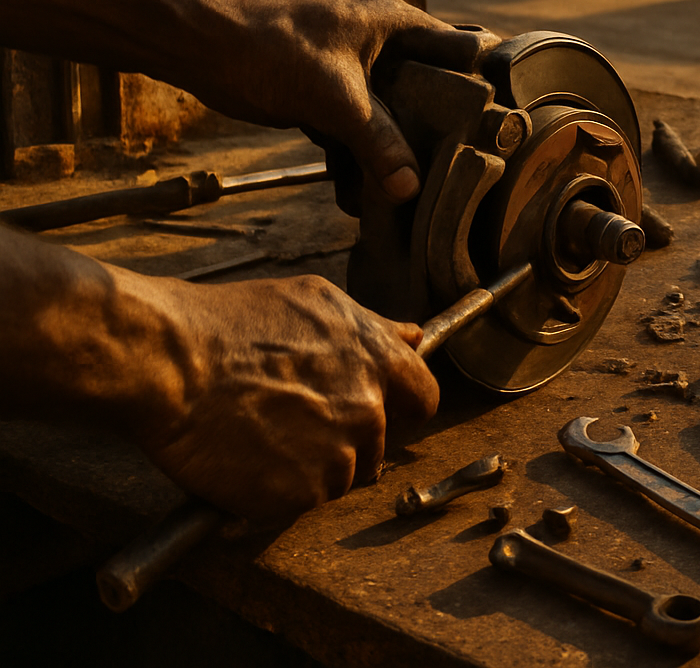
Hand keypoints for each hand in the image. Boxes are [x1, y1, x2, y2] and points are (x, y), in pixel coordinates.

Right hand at [126, 273, 438, 522]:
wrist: (170, 361)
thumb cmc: (230, 325)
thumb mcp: (314, 303)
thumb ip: (371, 328)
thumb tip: (412, 338)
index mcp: (377, 361)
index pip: (423, 398)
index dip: (399, 406)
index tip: (376, 409)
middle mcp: (368, 409)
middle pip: (375, 445)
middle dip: (342, 439)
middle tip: (288, 421)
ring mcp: (338, 454)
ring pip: (338, 476)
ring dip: (308, 467)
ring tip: (260, 435)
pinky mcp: (302, 493)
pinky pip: (300, 500)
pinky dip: (276, 490)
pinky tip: (245, 458)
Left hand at [191, 0, 492, 202]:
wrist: (202, 48)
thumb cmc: (268, 48)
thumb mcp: (335, 98)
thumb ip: (378, 141)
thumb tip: (409, 188)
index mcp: (393, 21)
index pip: (460, 46)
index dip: (485, 78)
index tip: (508, 117)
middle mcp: (380, 40)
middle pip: (430, 85)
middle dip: (442, 126)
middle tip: (466, 163)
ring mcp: (355, 68)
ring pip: (395, 111)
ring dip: (399, 148)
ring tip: (418, 188)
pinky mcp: (330, 93)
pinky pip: (361, 127)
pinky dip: (363, 156)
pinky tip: (367, 194)